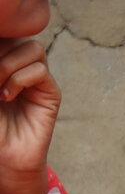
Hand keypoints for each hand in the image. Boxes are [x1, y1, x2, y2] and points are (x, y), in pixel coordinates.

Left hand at [0, 38, 57, 193]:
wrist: (3, 157)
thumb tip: (1, 62)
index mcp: (3, 62)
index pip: (4, 37)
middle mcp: (20, 67)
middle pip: (16, 37)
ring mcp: (37, 79)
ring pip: (32, 47)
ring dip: (8, 64)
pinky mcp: (50, 94)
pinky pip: (40, 70)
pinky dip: (20, 79)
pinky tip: (6, 96)